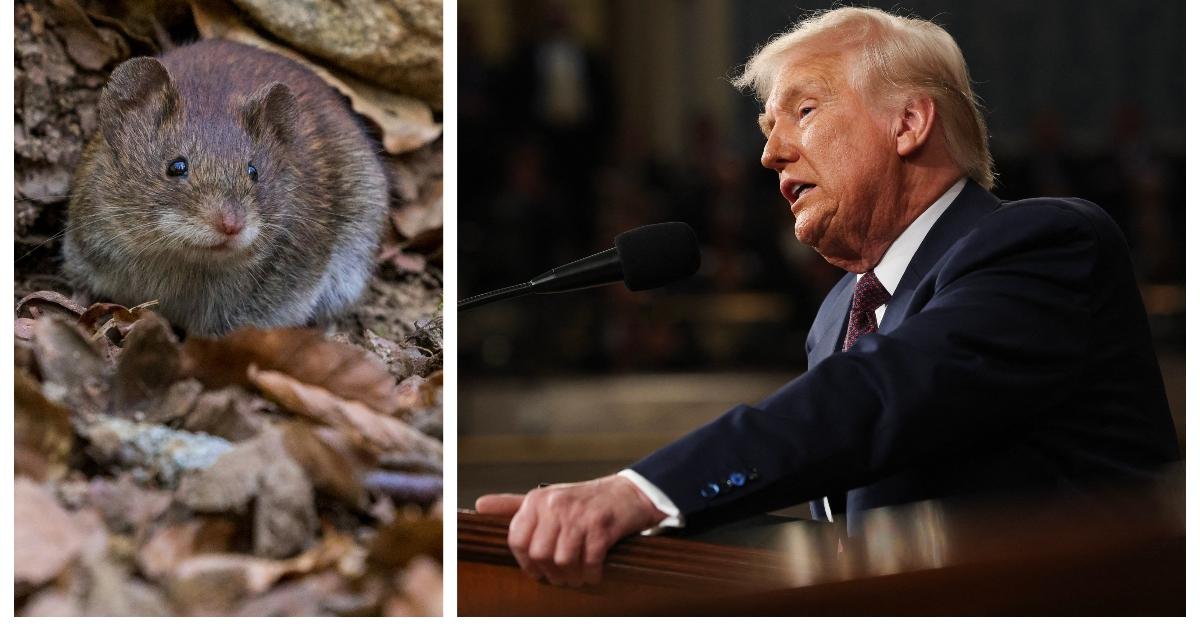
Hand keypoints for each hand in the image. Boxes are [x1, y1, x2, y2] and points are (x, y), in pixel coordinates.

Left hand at [475, 474, 667, 586]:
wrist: (628, 493)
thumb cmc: (583, 501)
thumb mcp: (546, 499)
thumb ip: (513, 505)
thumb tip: (479, 505)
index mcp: (537, 500)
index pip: (516, 540)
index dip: (525, 563)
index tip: (537, 570)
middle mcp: (555, 504)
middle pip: (539, 555)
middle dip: (551, 573)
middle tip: (561, 577)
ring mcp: (579, 515)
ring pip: (563, 561)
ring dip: (572, 577)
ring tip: (577, 576)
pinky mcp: (602, 525)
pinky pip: (589, 561)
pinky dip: (591, 574)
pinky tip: (594, 572)